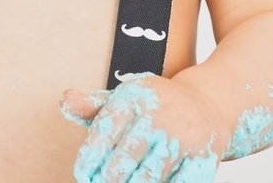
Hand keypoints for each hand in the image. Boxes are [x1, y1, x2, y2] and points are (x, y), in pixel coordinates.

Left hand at [61, 74, 222, 182]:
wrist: (207, 101)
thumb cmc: (154, 105)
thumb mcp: (124, 98)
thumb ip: (92, 105)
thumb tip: (65, 100)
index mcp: (135, 98)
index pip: (106, 129)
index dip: (90, 156)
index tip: (83, 174)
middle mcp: (160, 114)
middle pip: (127, 157)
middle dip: (110, 178)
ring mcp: (183, 136)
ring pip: (151, 175)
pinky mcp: (204, 155)